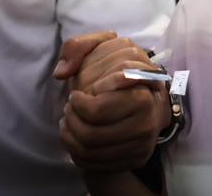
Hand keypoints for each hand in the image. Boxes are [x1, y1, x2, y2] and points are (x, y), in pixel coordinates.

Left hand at [58, 35, 171, 171]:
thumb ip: (77, 47)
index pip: (96, 109)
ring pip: (92, 151)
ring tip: (69, 122)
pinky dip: (79, 154)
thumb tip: (62, 73)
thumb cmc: (112, 73)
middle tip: (70, 110)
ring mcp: (145, 138)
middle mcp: (149, 114)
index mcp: (141, 84)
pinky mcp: (139, 156)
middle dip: (72, 122)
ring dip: (71, 137)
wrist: (140, 97)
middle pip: (92, 134)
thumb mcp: (96, 49)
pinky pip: (100, 164)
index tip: (75, 96)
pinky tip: (76, 139)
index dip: (78, 104)